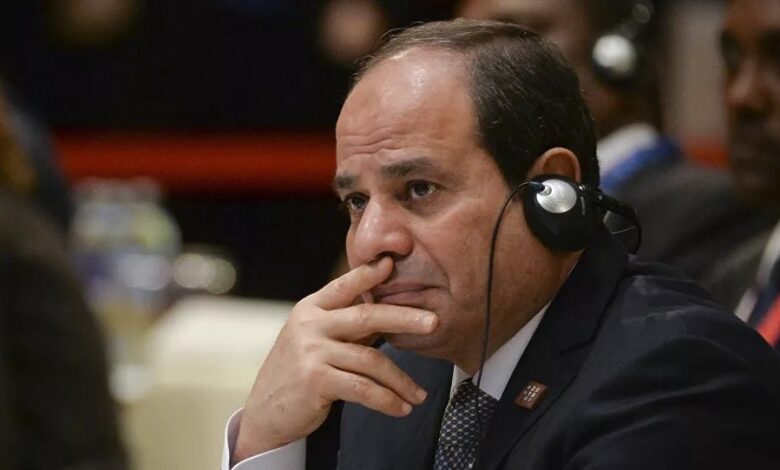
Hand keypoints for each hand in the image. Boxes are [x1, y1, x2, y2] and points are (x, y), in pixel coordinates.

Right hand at [233, 257, 436, 461]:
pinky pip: (362, 389)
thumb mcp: (316, 338)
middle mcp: (310, 324)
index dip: (369, 274)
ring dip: (400, 380)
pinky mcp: (315, 380)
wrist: (266, 411)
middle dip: (404, 317)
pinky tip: (401, 408)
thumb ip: (346, 323)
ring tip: (419, 394)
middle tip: (434, 323)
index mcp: (312, 308)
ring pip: (370, 360)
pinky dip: (386, 400)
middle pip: (366, 316)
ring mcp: (311, 351)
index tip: (393, 262)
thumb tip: (389, 310)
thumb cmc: (300, 371)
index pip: (345, 285)